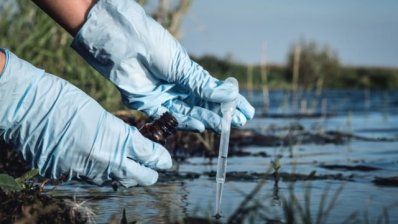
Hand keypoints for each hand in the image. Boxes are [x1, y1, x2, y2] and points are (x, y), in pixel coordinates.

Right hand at [0, 49, 171, 186]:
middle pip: (140, 178)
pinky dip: (101, 173)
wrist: (27, 107)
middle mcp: (104, 162)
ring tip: (129, 163)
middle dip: (150, 172)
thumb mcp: (101, 114)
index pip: (150, 157)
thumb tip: (133, 146)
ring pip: (117, 182)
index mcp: (117, 140)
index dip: (161, 159)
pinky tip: (100, 163)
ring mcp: (85, 172)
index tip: (165, 159)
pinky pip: (93, 180)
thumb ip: (120, 134)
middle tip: (152, 164)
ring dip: (126, 174)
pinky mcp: (67, 176)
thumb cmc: (65, 100)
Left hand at [71, 0, 254, 132]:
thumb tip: (231, 94)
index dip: (231, 102)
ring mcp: (165, 97)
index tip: (247, 111)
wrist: (124, 44)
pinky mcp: (150, 105)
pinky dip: (187, 122)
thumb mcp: (182, 66)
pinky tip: (202, 125)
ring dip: (208, 120)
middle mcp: (178, 87)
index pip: (214, 91)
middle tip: (240, 122)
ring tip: (224, 125)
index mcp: (188, 74)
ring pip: (191, 113)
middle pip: (205, 105)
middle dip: (223, 114)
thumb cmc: (154, 46)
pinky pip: (171, 118)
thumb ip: (203, 85)